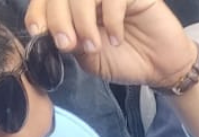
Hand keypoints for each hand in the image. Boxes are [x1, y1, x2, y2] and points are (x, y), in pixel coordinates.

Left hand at [26, 0, 198, 86]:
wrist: (161, 69)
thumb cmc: (125, 61)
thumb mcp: (88, 59)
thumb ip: (68, 42)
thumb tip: (47, 33)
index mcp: (74, 8)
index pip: (47, 0)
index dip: (37, 11)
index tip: (38, 31)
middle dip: (58, 19)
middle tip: (67, 43)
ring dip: (82, 20)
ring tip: (93, 46)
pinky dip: (111, 21)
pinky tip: (117, 39)